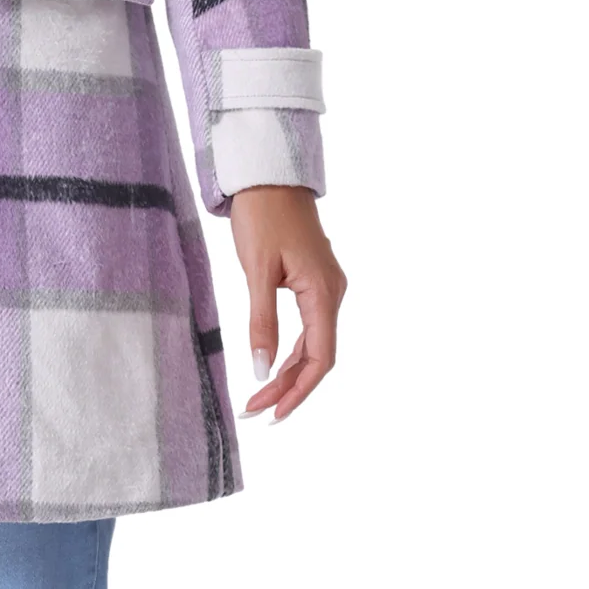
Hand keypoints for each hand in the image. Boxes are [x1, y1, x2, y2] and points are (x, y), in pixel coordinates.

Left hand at [228, 185, 346, 421]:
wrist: (268, 174)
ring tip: (259, 395)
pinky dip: (291, 349)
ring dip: (288, 370)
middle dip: (288, 386)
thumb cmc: (261, 216)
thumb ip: (261, 321)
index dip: (299, 390)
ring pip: (313, 342)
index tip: (273, 414)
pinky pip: (309, 326)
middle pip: (317, 355)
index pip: (320, 358)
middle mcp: (333, 293)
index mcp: (323, 292)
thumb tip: (261, 370)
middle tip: (254, 409)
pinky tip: (272, 363)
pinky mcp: (314, 281)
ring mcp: (326, 287)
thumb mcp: (256, 269)